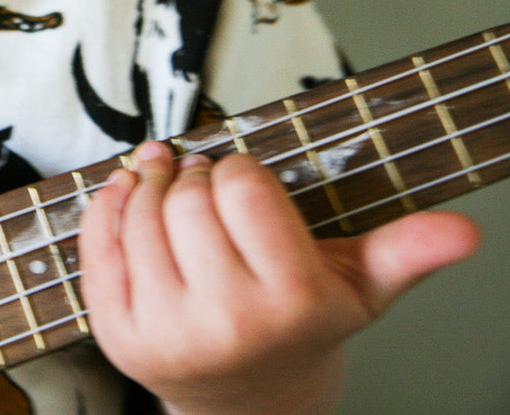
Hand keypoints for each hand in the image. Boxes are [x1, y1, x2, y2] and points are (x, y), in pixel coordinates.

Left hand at [80, 141, 479, 414]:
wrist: (248, 400)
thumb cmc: (302, 325)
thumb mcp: (362, 290)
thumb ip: (406, 251)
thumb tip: (464, 231)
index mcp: (292, 300)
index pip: (244, 188)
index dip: (239, 170)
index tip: (241, 177)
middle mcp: (227, 321)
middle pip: (187, 199)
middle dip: (193, 175)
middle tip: (201, 178)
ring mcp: (166, 332)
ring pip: (139, 215)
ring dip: (148, 184)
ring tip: (167, 185)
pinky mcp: (118, 336)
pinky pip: (97, 247)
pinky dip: (107, 207)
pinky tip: (127, 194)